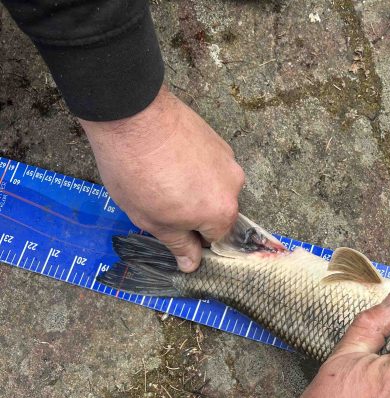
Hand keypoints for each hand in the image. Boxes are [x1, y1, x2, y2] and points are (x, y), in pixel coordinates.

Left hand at [79, 85, 243, 271]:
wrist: (131, 116)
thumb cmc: (139, 174)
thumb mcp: (153, 221)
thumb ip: (178, 245)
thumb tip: (192, 265)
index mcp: (221, 213)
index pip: (215, 239)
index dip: (191, 238)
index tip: (170, 229)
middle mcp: (233, 186)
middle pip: (216, 210)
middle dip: (192, 211)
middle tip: (160, 202)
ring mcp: (227, 159)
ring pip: (212, 185)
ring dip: (193, 187)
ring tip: (161, 177)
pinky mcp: (216, 139)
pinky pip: (208, 163)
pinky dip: (192, 166)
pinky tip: (166, 159)